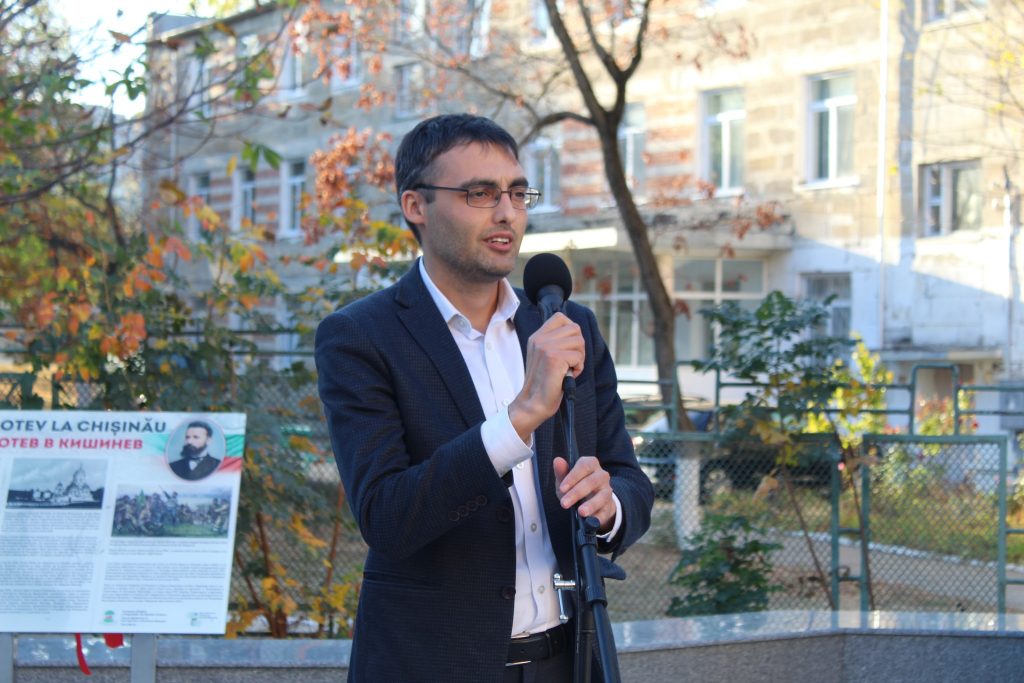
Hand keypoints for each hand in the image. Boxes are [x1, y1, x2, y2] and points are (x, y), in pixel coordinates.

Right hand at [508, 313, 583, 440]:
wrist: (533, 403)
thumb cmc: (544, 383)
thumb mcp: (545, 356)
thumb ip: (555, 342)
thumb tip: (576, 334)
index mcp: (537, 337)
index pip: (560, 317)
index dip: (571, 330)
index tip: (569, 347)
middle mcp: (540, 339)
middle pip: (575, 328)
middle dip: (579, 346)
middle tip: (571, 362)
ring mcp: (546, 347)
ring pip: (579, 341)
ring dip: (580, 357)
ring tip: (569, 369)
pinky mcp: (554, 358)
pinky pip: (578, 356)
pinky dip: (578, 368)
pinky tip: (568, 375)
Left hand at [553, 456, 615, 532]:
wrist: (590, 503)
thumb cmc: (576, 487)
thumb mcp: (566, 480)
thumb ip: (561, 471)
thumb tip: (557, 460)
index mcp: (590, 464)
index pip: (584, 466)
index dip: (573, 477)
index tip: (562, 488)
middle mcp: (601, 476)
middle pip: (591, 481)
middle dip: (576, 493)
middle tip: (564, 503)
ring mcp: (607, 491)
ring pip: (602, 496)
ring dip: (591, 504)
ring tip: (581, 512)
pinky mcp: (609, 506)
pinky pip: (605, 511)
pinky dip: (598, 516)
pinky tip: (591, 521)